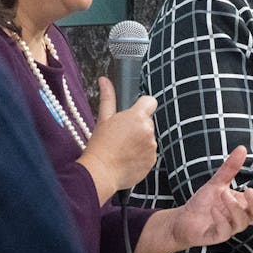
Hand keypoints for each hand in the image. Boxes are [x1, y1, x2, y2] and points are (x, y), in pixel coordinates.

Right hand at [77, 78, 157, 194]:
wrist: (101, 172)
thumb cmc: (100, 145)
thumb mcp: (103, 119)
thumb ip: (108, 97)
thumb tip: (104, 80)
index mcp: (137, 116)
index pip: (150, 101)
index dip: (142, 106)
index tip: (133, 114)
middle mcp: (148, 130)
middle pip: (148, 122)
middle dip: (138, 126)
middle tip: (121, 135)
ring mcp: (152, 146)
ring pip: (149, 138)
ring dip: (140, 141)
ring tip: (123, 149)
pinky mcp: (153, 161)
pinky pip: (150, 153)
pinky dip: (142, 155)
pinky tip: (128, 158)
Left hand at [168, 146, 252, 248]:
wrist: (183, 219)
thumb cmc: (204, 202)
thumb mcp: (217, 182)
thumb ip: (230, 168)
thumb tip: (242, 148)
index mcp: (243, 205)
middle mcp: (240, 217)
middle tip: (249, 190)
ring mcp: (230, 228)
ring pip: (242, 223)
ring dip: (235, 208)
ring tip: (223, 194)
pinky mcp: (217, 236)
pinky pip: (225, 231)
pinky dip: (221, 219)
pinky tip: (214, 209)